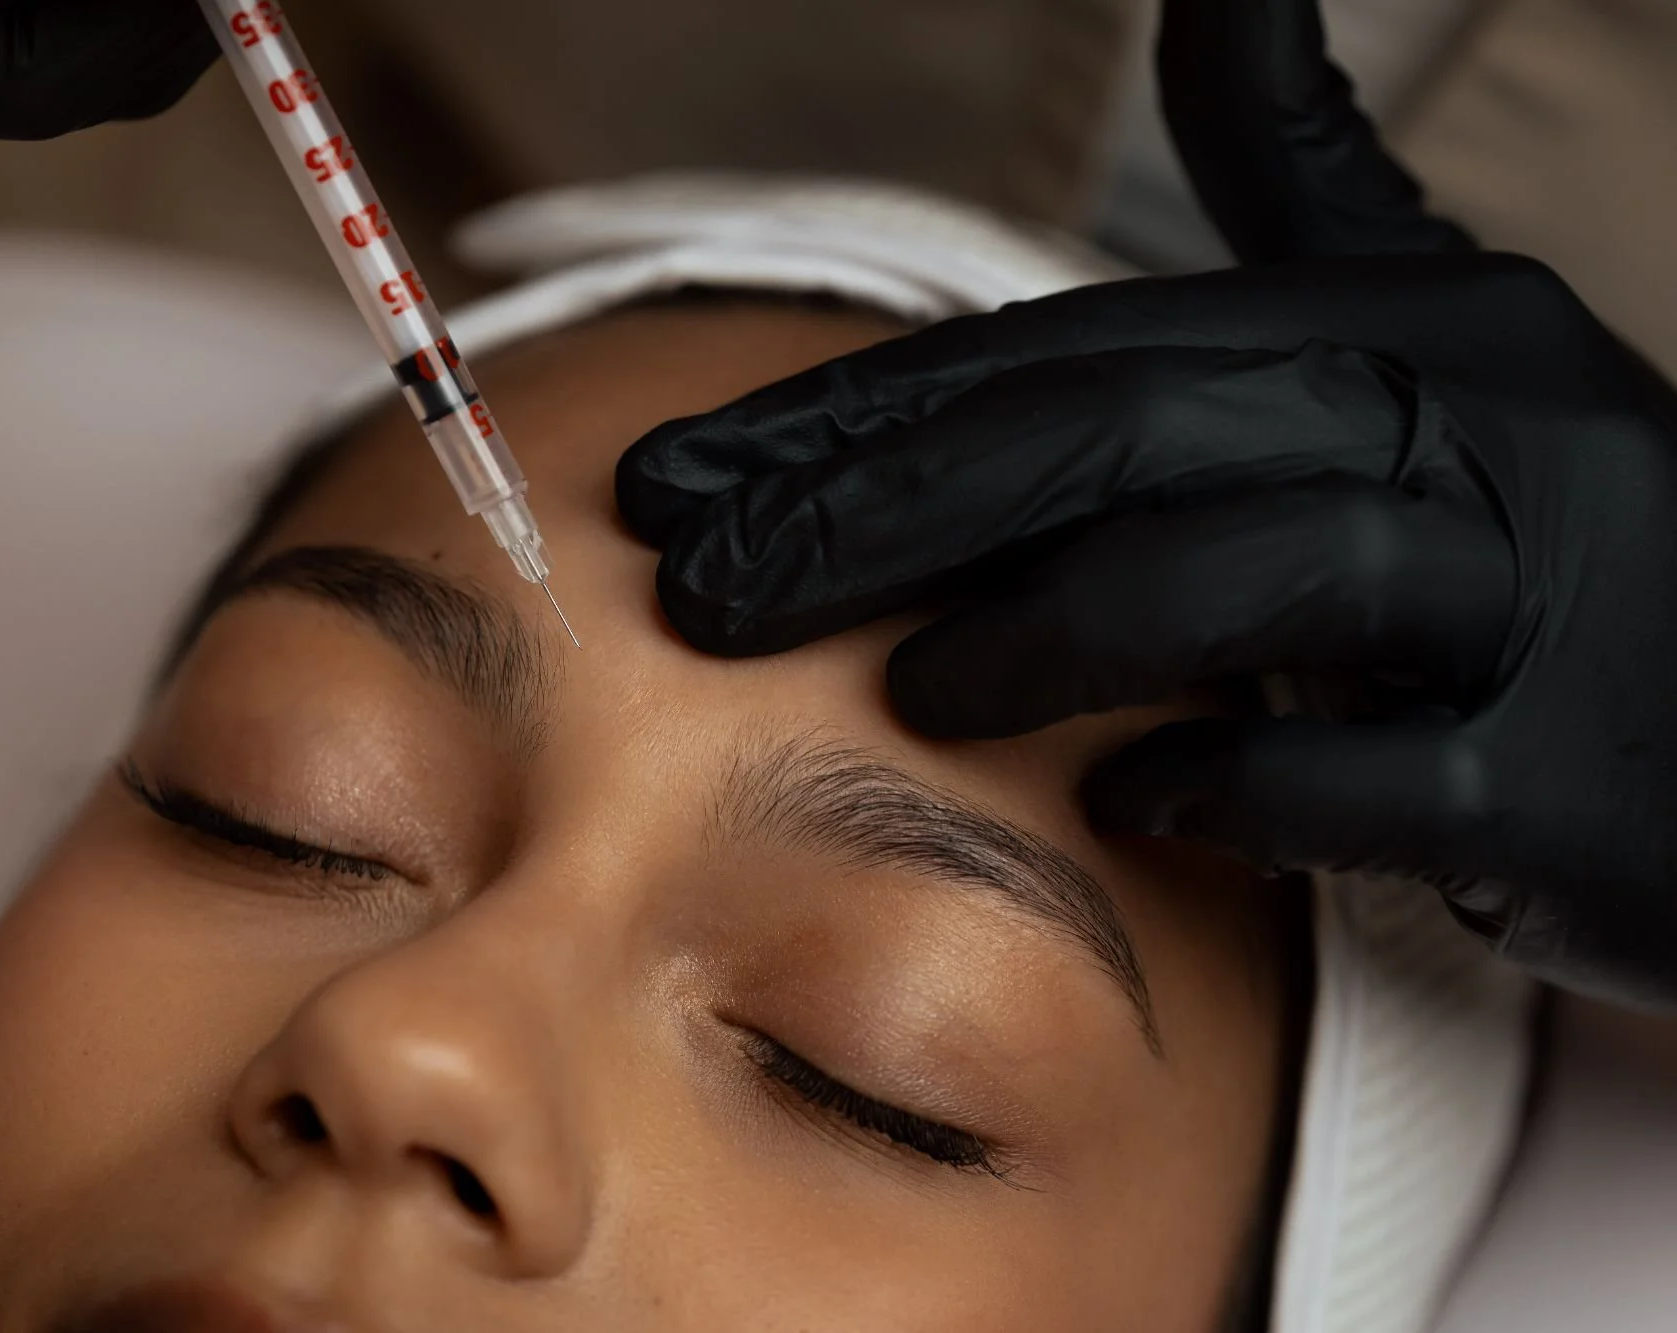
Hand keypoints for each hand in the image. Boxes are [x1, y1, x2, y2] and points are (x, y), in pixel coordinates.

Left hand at [613, 0, 1676, 1006]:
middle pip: (1117, 434)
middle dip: (881, 510)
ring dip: (1046, 633)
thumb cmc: (1555, 525)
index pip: (1072, 348)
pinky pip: (1379, 777)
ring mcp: (1530, 599)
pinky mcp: (1567, 778)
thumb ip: (1301, 176)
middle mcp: (1463, 423)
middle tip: (709, 591)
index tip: (692, 477)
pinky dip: (1240, 785)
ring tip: (910, 695)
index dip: (864, 411)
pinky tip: (1133, 808)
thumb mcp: (1438, 319)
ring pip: (1244, 571)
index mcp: (1395, 321)